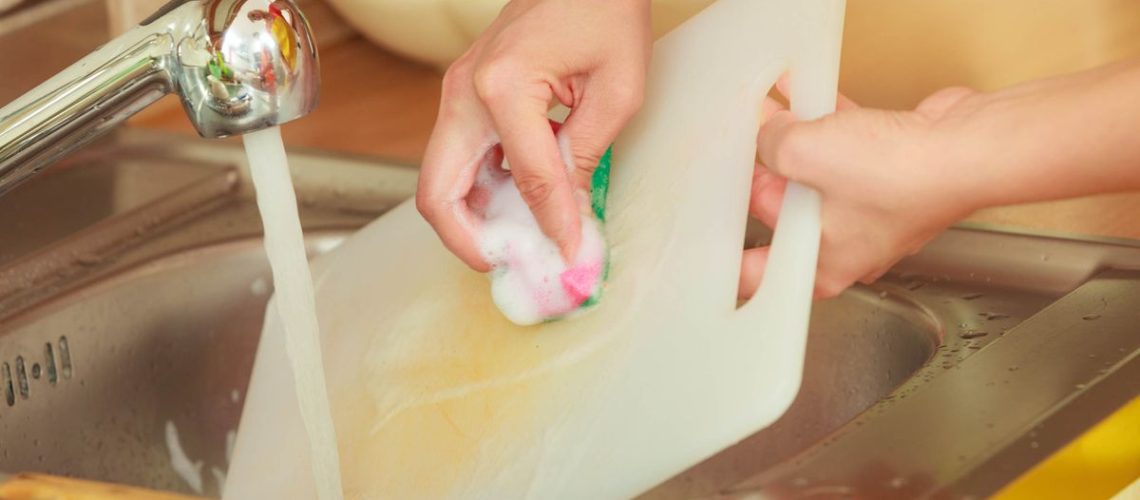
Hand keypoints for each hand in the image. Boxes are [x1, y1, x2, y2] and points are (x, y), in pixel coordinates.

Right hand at [417, 0, 651, 270]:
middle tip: (511, 264)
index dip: (552, 227)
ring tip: (519, 241)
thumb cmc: (603, 9)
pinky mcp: (464, 95)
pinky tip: (517, 205)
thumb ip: (585, 158)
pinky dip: (479, 191)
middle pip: (438, 193)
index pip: (527, 181)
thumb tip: (570, 217)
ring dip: (472, 219)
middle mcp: (465, 92)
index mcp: (502, 87)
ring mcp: (456, 92)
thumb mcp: (616, 89)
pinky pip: (458, 159)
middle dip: (470, 242)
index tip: (570, 257)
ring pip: (441, 180)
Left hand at [742, 79, 982, 298]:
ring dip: (795, 145)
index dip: (729, 257)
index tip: (707, 243)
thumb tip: (768, 134)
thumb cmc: (902, 178)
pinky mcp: (892, 175)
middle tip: (742, 154)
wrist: (966, 149)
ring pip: (817, 179)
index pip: (758, 275)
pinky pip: (848, 150)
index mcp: (821, 267)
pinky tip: (810, 96)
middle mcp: (847, 246)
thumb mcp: (804, 154)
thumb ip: (771, 145)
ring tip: (769, 117)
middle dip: (762, 179)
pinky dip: (829, 127)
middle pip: (784, 215)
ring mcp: (871, 209)